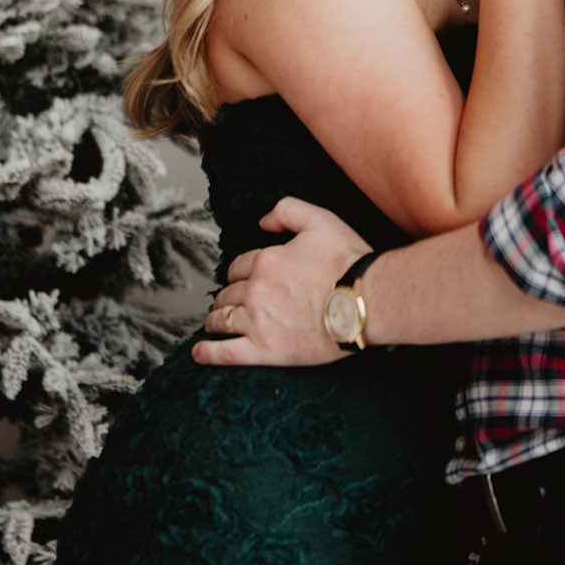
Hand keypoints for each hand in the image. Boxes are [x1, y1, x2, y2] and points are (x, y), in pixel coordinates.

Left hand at [192, 198, 369, 366]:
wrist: (366, 301)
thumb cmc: (348, 262)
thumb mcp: (320, 220)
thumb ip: (287, 210)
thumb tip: (262, 222)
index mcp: (265, 261)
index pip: (238, 267)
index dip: (241, 272)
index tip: (246, 278)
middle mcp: (256, 291)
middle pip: (227, 294)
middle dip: (227, 296)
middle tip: (231, 302)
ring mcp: (258, 323)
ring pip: (222, 321)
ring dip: (216, 320)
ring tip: (215, 323)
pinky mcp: (266, 351)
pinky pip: (226, 353)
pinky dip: (208, 353)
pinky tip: (199, 353)